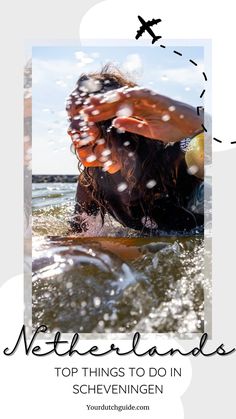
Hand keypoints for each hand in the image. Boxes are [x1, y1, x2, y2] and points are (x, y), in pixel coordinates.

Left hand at [83, 87, 202, 142]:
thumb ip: (132, 125)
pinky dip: (125, 96)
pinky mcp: (154, 97)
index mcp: (136, 110)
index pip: (114, 111)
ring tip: (93, 105)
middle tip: (83, 111)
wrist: (189, 127)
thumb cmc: (170, 129)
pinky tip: (113, 99)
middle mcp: (138, 102)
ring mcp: (146, 98)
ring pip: (122, 97)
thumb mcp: (148, 131)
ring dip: (108, 100)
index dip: (100, 114)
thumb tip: (115, 122)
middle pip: (115, 102)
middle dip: (99, 106)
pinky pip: (138, 95)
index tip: (86, 119)